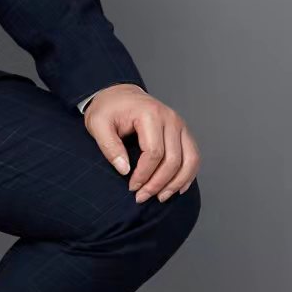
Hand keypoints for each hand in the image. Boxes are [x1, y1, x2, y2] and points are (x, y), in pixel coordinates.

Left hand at [82, 84, 199, 202]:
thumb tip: (125, 170)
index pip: (154, 153)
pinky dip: (188, 174)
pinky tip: (178, 188)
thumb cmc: (108, 109)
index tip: (132, 187)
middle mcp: (170, 118)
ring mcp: (180, 125)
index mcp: (150, 114)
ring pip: (189, 160)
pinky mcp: (183, 132)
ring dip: (177, 182)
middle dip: (158, 183)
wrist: (120, 94)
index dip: (144, 175)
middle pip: (173, 159)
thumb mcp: (97, 124)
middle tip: (142, 197)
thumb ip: (109, 147)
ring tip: (161, 197)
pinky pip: (193, 156)